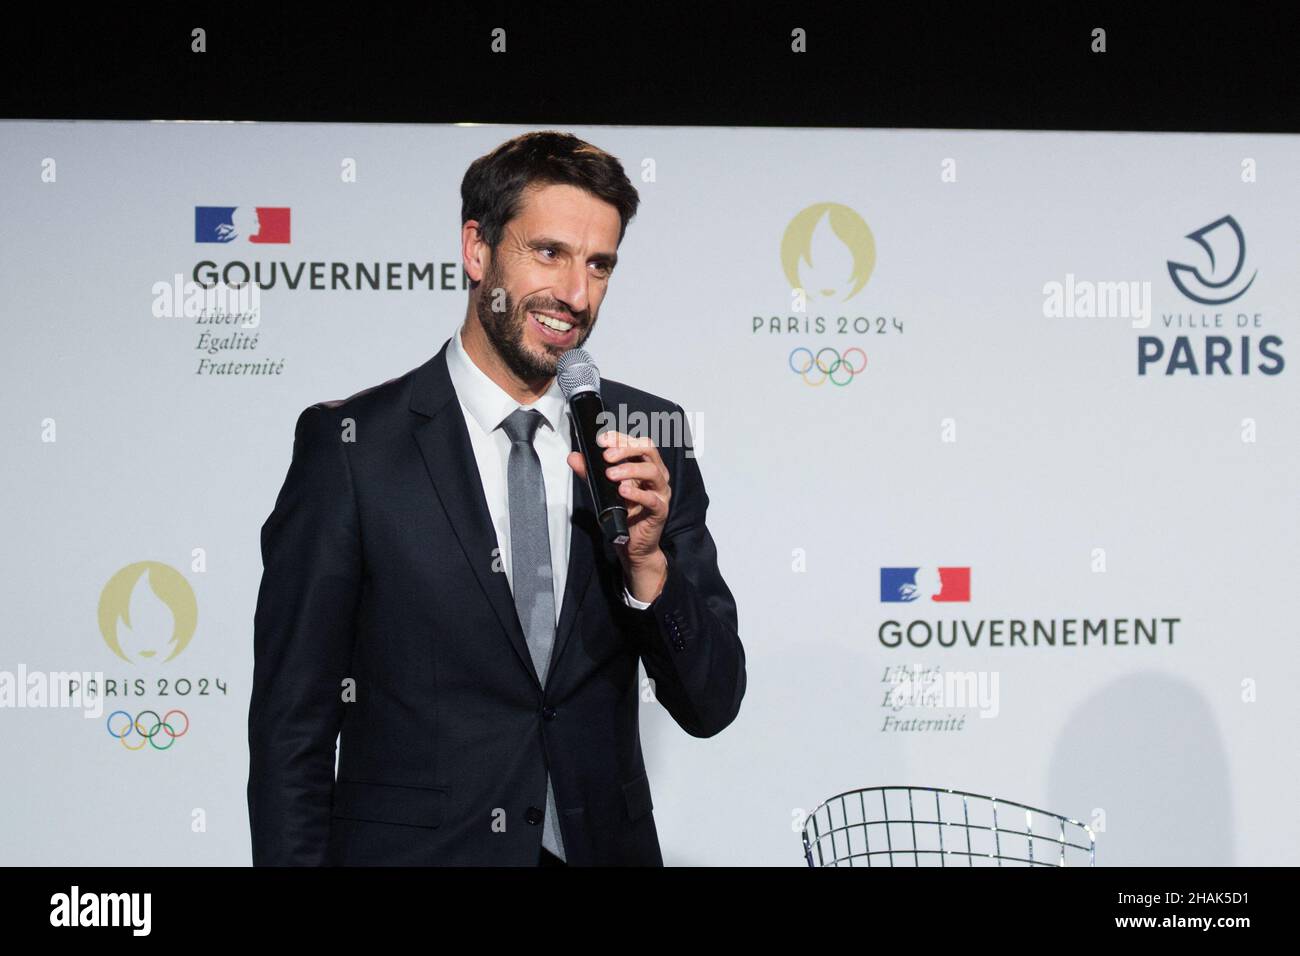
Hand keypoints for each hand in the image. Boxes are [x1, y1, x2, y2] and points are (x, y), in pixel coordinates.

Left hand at [568, 430, 669, 601]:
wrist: (632, 544)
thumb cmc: (623, 514)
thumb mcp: (603, 490)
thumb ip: (590, 473)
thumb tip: (574, 457)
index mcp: (645, 465)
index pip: (637, 443)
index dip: (620, 438)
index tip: (602, 440)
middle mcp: (656, 475)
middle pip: (648, 450)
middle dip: (626, 449)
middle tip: (606, 457)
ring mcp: (661, 493)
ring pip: (652, 472)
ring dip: (630, 469)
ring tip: (611, 475)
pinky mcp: (660, 511)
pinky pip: (652, 499)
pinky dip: (637, 494)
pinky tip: (623, 492)